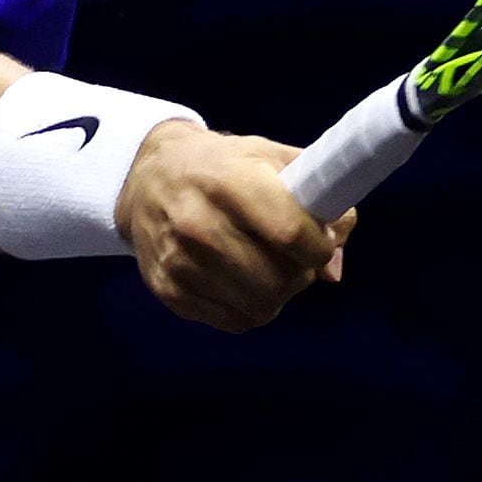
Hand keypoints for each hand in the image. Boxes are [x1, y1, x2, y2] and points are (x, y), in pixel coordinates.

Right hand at [118, 126, 350, 329]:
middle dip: (300, 275)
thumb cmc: (221, 166)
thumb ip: (316, 201)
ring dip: (277, 295)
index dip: (319, 247)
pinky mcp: (168, 290)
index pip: (292, 232)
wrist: (147, 179)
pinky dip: (249, 308)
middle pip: (279, 279)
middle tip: (295, 260)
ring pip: (260, 307)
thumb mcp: (271, 159)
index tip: (320, 245)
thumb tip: (333, 267)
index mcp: (230, 180)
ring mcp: (180, 261)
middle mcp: (199, 223)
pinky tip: (243, 282)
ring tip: (269, 270)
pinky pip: (234, 321)